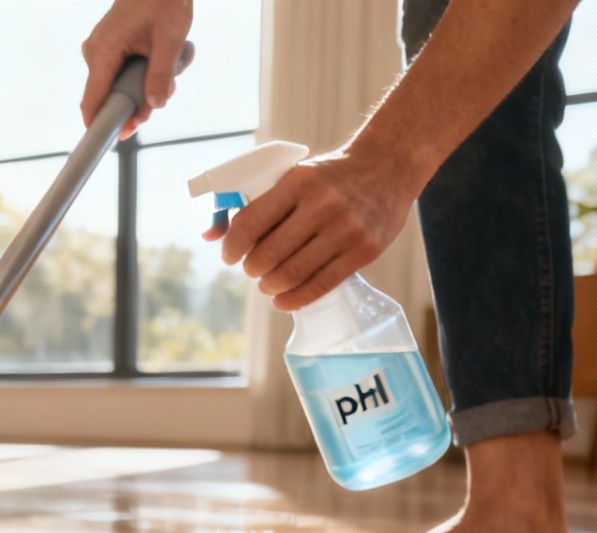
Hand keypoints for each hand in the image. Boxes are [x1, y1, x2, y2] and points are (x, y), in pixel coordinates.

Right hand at [80, 0, 192, 137]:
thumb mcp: (169, 39)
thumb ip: (161, 75)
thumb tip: (156, 104)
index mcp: (103, 50)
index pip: (94, 100)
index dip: (101, 125)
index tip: (111, 142)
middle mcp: (96, 52)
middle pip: (113, 97)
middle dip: (144, 98)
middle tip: (170, 88)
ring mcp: (102, 51)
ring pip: (123, 86)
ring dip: (151, 82)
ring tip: (176, 59)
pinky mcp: (112, 49)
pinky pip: (126, 73)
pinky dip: (148, 71)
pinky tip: (168, 56)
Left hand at [204, 149, 421, 310]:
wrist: (388, 168)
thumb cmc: (329, 176)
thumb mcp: (292, 176)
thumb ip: (252, 203)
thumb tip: (208, 235)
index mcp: (297, 182)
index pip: (250, 223)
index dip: (232, 247)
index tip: (230, 256)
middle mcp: (322, 205)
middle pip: (268, 255)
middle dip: (252, 270)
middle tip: (253, 270)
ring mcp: (345, 229)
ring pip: (292, 274)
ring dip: (270, 286)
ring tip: (268, 284)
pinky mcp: (363, 251)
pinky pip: (320, 285)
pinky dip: (294, 299)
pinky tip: (283, 299)